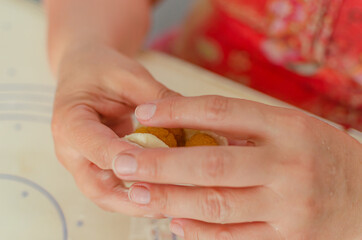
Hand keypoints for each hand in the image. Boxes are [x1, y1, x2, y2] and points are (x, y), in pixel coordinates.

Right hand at [51, 43, 176, 215]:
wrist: (84, 72)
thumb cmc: (102, 70)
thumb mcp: (129, 75)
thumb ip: (156, 97)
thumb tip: (192, 121)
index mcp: (70, 121)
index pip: (96, 148)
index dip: (126, 159)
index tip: (156, 165)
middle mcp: (71, 150)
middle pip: (97, 188)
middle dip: (133, 199)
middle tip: (169, 201)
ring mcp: (83, 162)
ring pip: (107, 195)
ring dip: (138, 203)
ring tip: (173, 203)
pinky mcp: (97, 167)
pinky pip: (116, 187)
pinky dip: (139, 193)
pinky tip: (166, 193)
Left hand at [113, 96, 361, 239]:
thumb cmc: (319, 153)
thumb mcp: (291, 127)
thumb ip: (244, 130)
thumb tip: (185, 133)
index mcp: (288, 127)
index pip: (222, 112)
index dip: (177, 111)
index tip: (144, 112)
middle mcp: (288, 165)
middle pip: (211, 163)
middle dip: (160, 163)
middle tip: (123, 161)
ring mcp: (288, 206)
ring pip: (216, 204)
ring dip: (170, 200)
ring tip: (135, 193)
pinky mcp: (287, 238)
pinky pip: (233, 236)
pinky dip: (198, 231)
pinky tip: (172, 222)